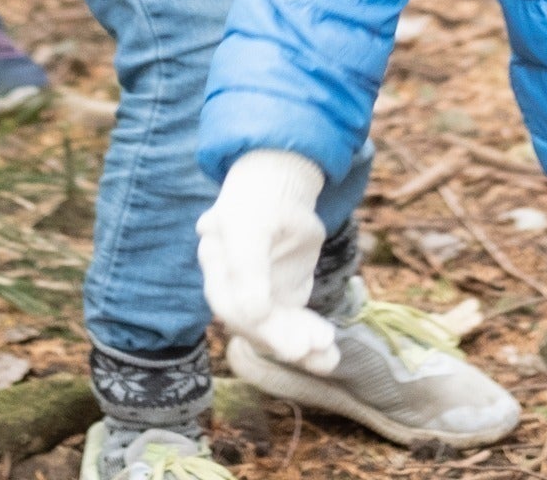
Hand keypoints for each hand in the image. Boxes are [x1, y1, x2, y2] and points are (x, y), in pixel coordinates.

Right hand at [196, 150, 338, 372]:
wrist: (279, 188)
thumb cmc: (259, 202)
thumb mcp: (251, 225)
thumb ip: (249, 267)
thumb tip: (254, 313)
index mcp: (217, 269)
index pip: (232, 306)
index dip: (257, 324)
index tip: (286, 337)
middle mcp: (234, 290)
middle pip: (255, 325)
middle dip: (283, 339)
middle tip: (309, 349)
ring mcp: (259, 298)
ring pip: (276, 331)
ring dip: (301, 347)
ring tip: (328, 357)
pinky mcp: (282, 301)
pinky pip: (295, 327)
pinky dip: (311, 340)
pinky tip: (329, 353)